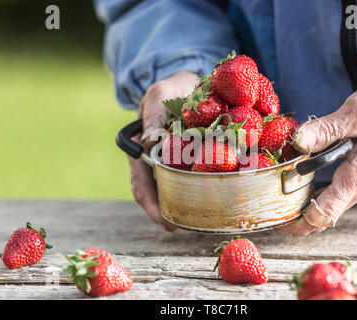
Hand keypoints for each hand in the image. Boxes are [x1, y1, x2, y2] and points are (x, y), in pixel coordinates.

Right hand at [129, 71, 197, 230]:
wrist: (187, 84)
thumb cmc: (170, 88)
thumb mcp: (158, 94)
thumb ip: (153, 114)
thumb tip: (150, 139)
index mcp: (141, 150)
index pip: (141, 185)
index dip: (151, 206)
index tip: (165, 223)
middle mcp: (156, 161)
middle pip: (159, 194)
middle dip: (170, 213)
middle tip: (187, 227)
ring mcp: (174, 162)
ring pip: (177, 188)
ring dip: (186, 203)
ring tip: (202, 219)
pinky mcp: (192, 159)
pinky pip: (196, 175)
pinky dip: (203, 185)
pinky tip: (215, 192)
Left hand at [277, 85, 356, 235]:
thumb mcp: (356, 113)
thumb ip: (326, 129)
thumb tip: (298, 142)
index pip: (324, 215)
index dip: (297, 223)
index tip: (274, 217)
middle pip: (321, 219)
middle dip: (292, 220)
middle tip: (265, 209)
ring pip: (325, 212)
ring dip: (299, 212)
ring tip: (273, 201)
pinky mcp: (354, 183)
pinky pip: (330, 201)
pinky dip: (309, 201)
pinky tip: (293, 190)